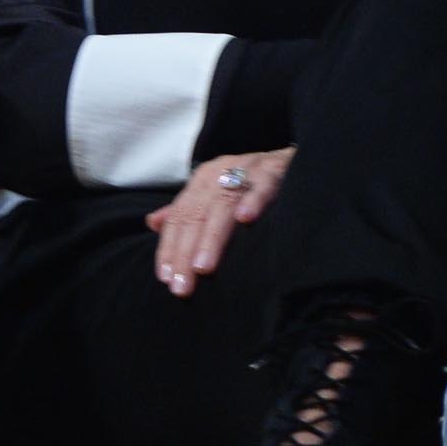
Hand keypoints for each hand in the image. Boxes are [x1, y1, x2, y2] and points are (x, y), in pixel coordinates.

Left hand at [145, 147, 292, 297]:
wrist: (293, 159)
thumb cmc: (250, 182)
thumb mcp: (215, 193)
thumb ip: (187, 210)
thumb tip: (152, 223)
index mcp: (202, 181)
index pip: (179, 217)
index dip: (170, 248)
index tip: (166, 278)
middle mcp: (219, 173)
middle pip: (196, 215)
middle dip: (186, 253)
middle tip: (183, 286)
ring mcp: (246, 170)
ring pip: (223, 204)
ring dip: (212, 237)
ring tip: (203, 267)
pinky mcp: (275, 170)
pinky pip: (262, 185)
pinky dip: (253, 201)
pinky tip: (246, 220)